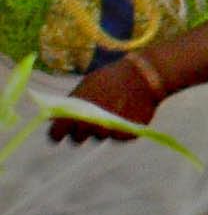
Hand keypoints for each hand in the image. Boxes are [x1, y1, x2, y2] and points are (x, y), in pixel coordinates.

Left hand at [48, 57, 162, 142]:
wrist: (144, 76)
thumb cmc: (112, 78)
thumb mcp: (86, 86)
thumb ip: (71, 103)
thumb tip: (56, 115)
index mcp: (74, 116)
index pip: (55, 134)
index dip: (58, 133)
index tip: (61, 131)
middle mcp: (90, 128)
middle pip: (77, 139)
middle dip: (81, 130)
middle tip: (91, 117)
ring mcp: (109, 133)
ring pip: (100, 136)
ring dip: (103, 127)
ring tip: (114, 109)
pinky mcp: (126, 135)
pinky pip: (119, 136)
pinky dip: (121, 127)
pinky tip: (127, 112)